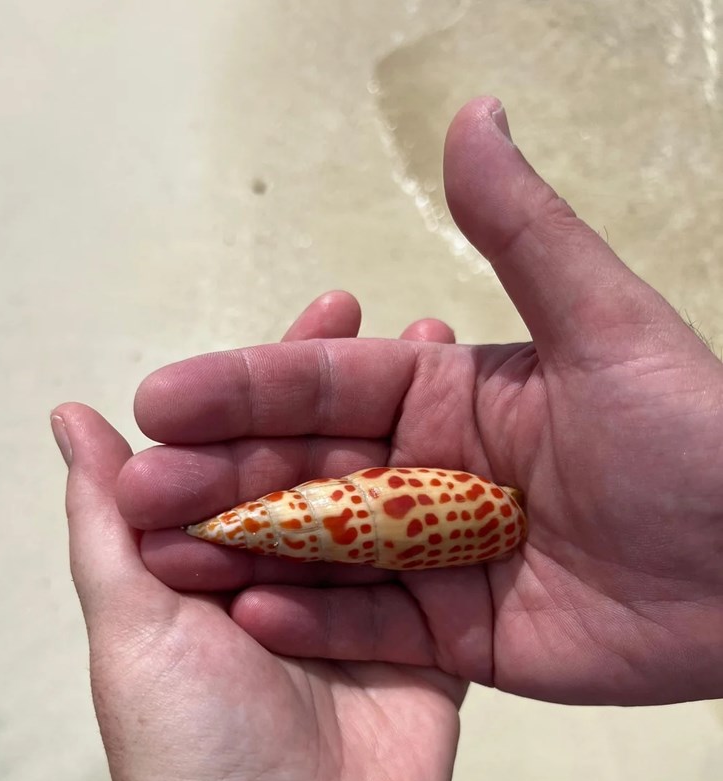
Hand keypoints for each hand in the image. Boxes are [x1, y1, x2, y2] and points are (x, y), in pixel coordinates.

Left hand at [36, 296, 462, 780]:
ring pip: (404, 507)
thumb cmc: (188, 741)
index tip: (329, 307)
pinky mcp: (433, 648)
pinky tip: (502, 461)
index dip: (291, 378)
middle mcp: (302, 572)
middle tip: (409, 323)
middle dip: (374, 391)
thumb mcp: (130, 621)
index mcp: (231, 556)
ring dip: (434, 437)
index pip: (262, 445)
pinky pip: (453, 576)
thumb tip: (72, 413)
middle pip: (342, 464)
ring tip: (463, 364)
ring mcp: (374, 609)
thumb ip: (107, 519)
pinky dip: (474, 519)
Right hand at [122, 97, 722, 705]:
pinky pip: (375, 630)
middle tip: (143, 489)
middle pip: (306, 473)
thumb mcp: (607, 327)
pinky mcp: (456, 635)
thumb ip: (521, 234)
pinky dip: (318, 626)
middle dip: (222, 478)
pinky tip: (257, 618)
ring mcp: (437, 558)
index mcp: (448, 396)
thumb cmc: (695, 440)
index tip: (162, 397)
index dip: (244, 389)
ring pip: (324, 554)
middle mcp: (429, 475)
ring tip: (166, 559)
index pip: (327, 385)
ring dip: (245, 555)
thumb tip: (471, 114)